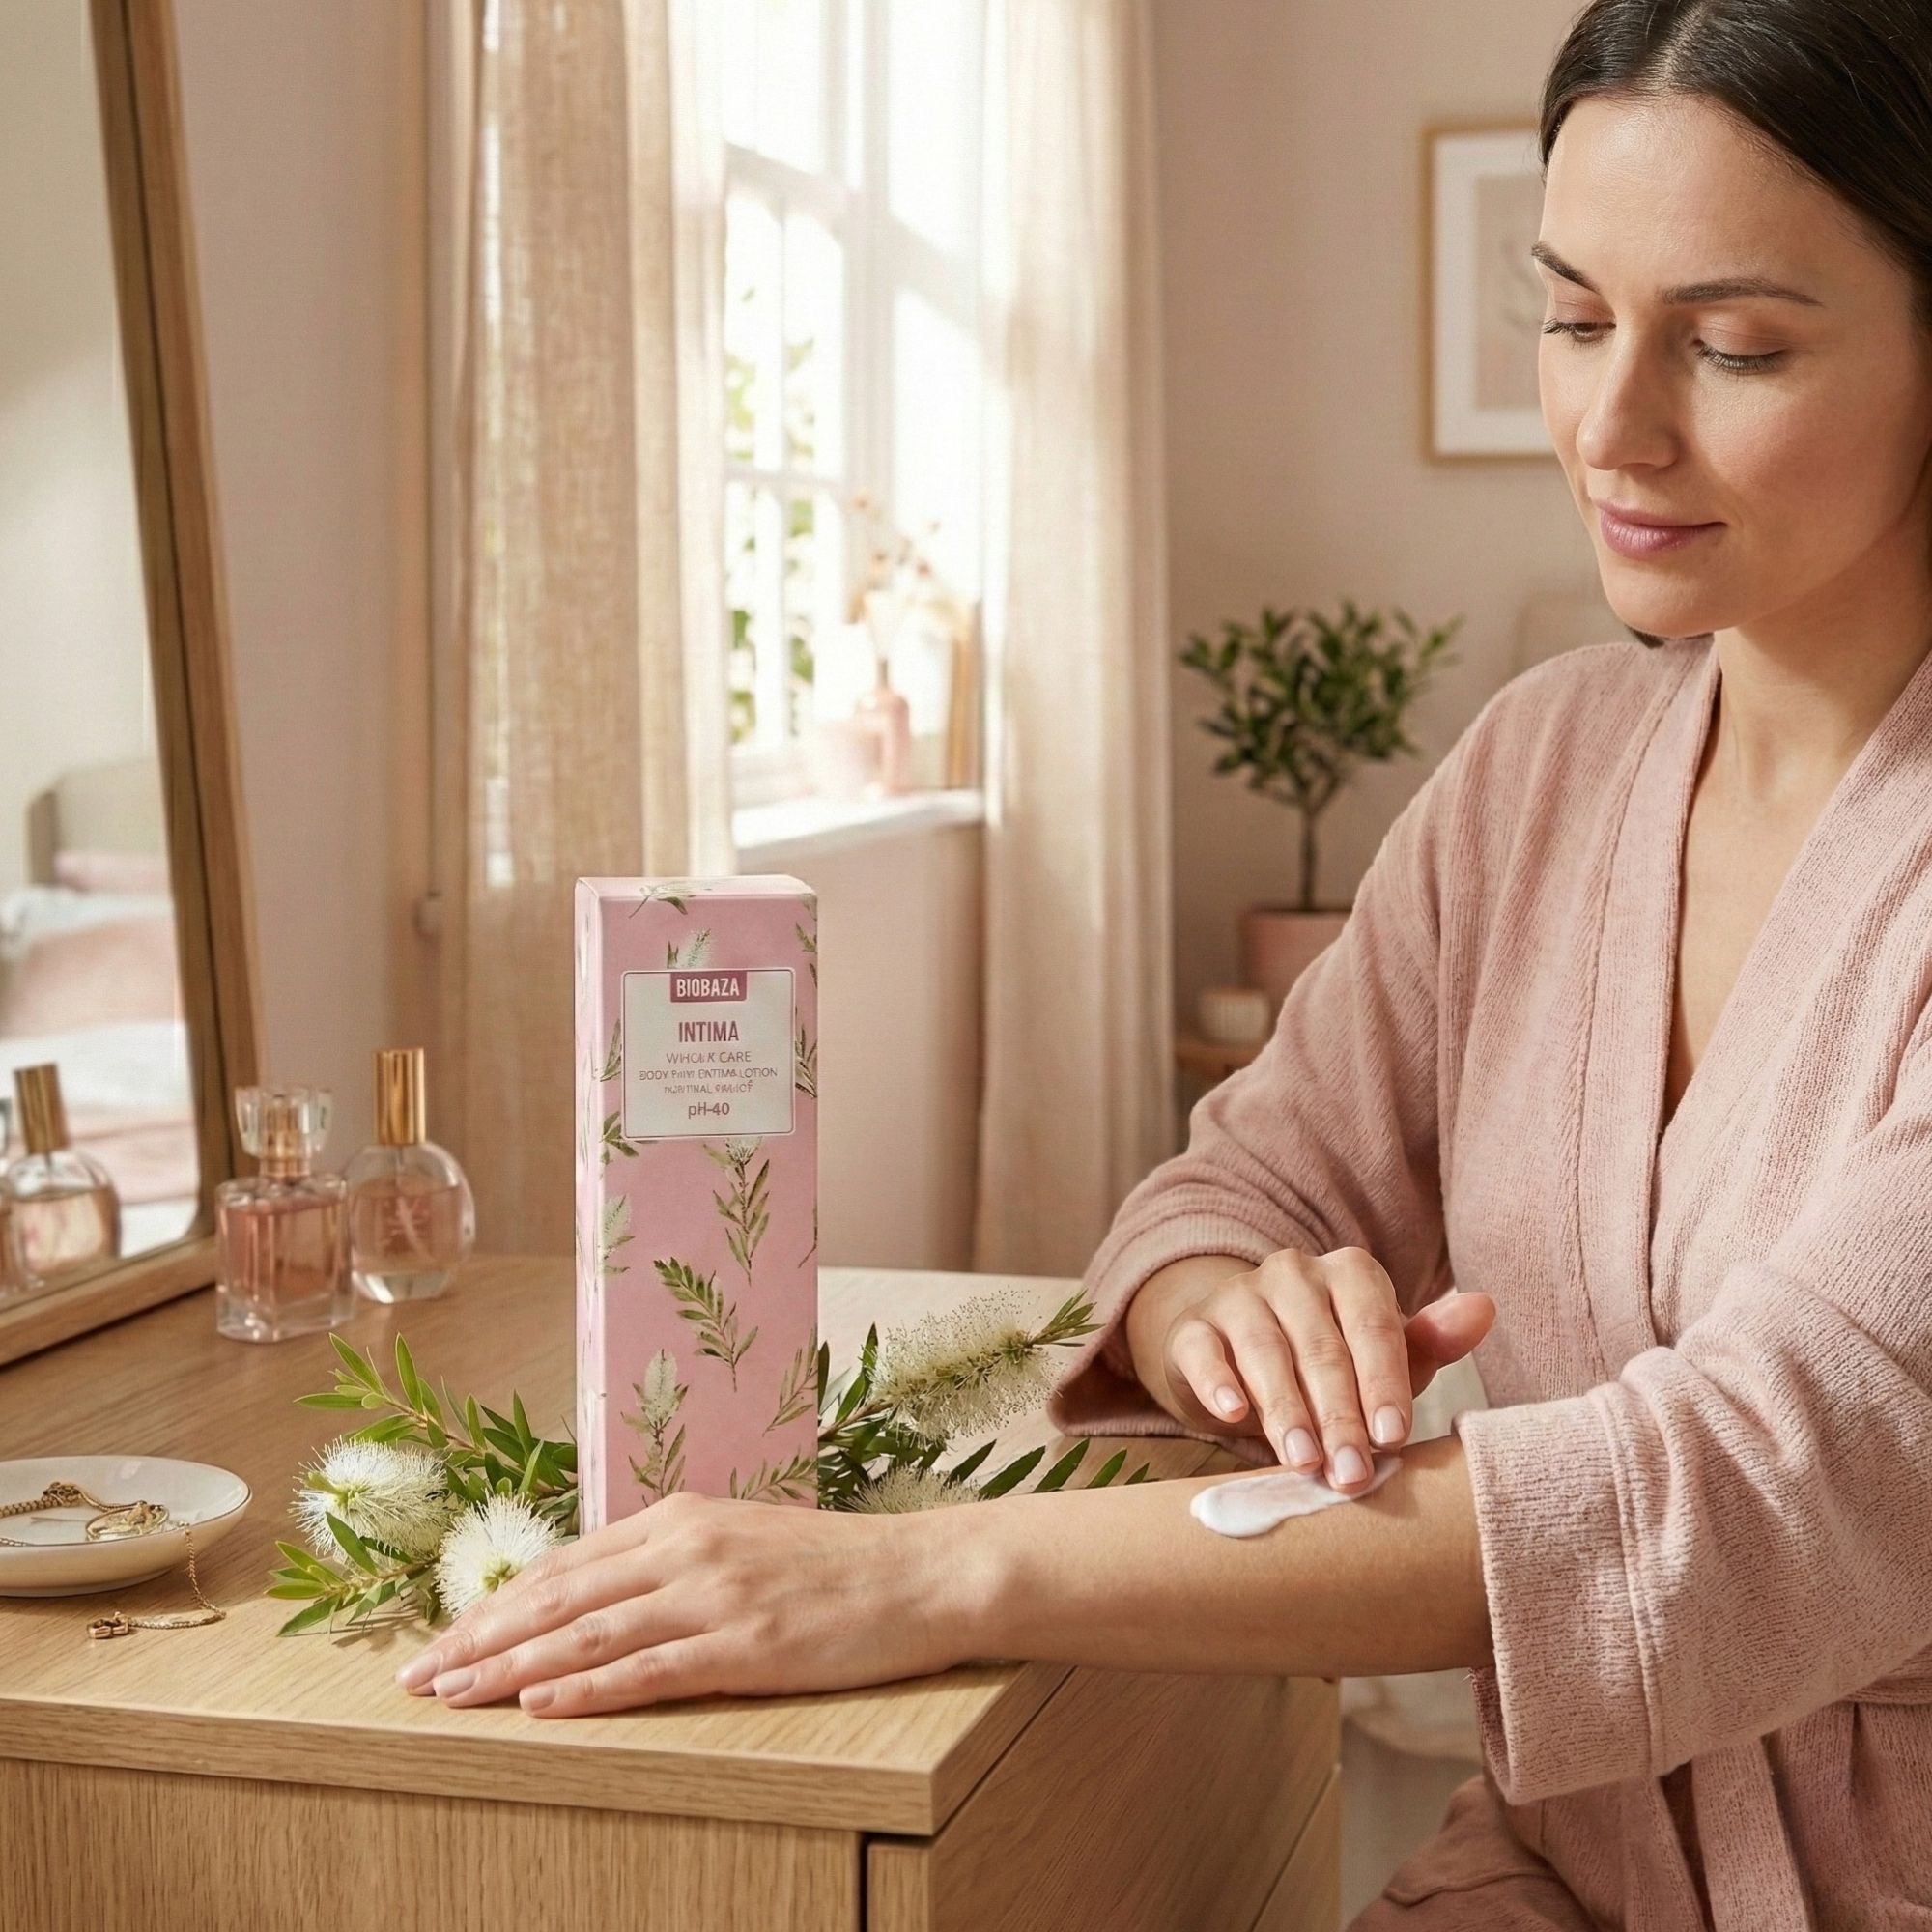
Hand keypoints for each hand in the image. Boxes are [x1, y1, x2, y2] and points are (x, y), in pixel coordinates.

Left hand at [393, 1489, 973, 1715]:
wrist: (924, 1573)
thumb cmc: (840, 1566)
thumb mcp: (746, 1541)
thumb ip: (675, 1560)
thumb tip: (604, 1597)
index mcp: (683, 1517)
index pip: (565, 1564)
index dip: (496, 1604)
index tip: (442, 1638)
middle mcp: (688, 1546)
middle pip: (560, 1596)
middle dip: (479, 1637)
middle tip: (416, 1676)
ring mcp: (716, 1594)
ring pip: (589, 1632)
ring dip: (510, 1666)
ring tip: (452, 1694)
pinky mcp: (747, 1644)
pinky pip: (649, 1669)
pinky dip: (586, 1688)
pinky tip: (538, 1705)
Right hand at [1158, 1249, 1493, 1492]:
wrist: (1237, 1354)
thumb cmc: (1330, 1362)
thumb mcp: (1384, 1356)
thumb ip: (1432, 1340)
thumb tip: (1484, 1308)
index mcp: (1350, 1273)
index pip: (1374, 1324)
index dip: (1385, 1381)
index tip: (1394, 1436)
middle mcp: (1293, 1273)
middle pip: (1322, 1346)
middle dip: (1339, 1415)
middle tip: (1352, 1473)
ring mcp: (1238, 1296)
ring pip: (1264, 1349)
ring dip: (1285, 1408)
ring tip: (1302, 1460)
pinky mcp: (1192, 1327)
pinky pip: (1202, 1350)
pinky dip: (1216, 1382)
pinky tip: (1231, 1414)